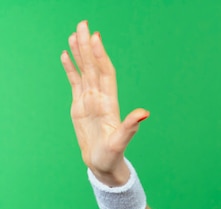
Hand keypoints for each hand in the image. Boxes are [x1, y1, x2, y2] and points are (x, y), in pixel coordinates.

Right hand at [60, 21, 148, 185]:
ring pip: (84, 71)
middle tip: (83, 24)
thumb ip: (131, 126)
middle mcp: (100, 98)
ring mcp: (90, 100)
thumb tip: (145, 113)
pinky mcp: (80, 106)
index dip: (101, 56)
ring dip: (80, 53)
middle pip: (94, 67)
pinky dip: (71, 68)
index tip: (96, 38)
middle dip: (89, 46)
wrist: (103, 165)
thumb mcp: (121, 141)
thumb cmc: (113, 156)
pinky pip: (75, 82)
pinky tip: (66, 54)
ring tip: (75, 33)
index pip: (105, 73)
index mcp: (109, 103)